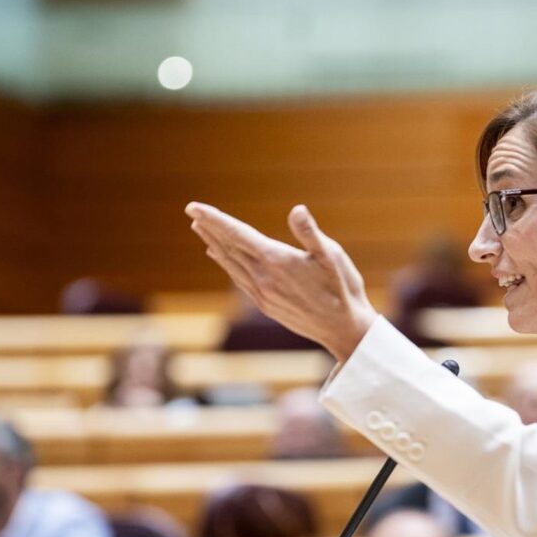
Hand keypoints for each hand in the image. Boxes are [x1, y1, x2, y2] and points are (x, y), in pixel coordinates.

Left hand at [185, 202, 377, 361]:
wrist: (343, 330)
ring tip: (200, 229)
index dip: (214, 219)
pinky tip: (221, 257)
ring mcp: (263, 294)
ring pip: (231, 264)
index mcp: (277, 261)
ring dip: (214, 244)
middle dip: (210, 228)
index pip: (237, 234)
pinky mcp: (266, 305)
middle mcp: (264, 278)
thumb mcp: (332, 256)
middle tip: (193, 211)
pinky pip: (239, 279)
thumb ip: (310, 233)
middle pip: (229, 248)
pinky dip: (226, 264)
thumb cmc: (342, 289)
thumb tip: (297, 210)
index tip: (193, 207)